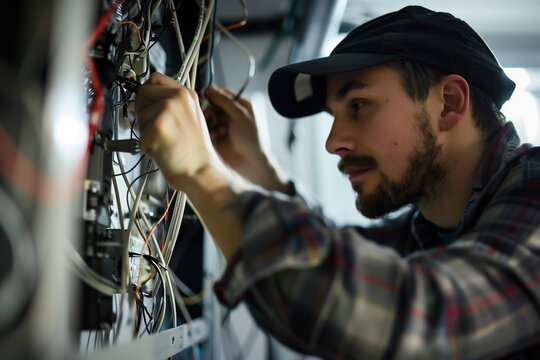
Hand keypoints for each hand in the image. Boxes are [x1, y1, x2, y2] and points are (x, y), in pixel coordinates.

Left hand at [135, 73, 218, 189]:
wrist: (202, 171)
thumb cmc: (195, 152)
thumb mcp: (189, 118)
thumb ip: (171, 106)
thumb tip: (145, 102)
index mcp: (186, 94)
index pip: (155, 79)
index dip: (147, 93)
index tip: (148, 104)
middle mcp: (178, 98)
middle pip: (142, 93)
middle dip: (143, 111)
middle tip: (156, 128)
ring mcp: (167, 110)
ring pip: (139, 116)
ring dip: (146, 132)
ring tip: (165, 142)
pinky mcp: (158, 126)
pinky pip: (139, 136)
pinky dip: (147, 148)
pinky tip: (163, 151)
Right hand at [205, 85, 260, 172]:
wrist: (250, 163)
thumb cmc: (251, 138)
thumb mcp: (240, 115)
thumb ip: (225, 101)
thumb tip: (210, 88)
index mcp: (240, 106)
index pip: (222, 93)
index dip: (213, 93)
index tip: (205, 94)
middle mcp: (230, 114)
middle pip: (212, 104)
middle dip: (210, 109)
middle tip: (210, 115)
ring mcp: (222, 126)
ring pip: (208, 117)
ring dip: (210, 120)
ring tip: (216, 127)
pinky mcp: (216, 138)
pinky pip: (207, 129)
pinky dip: (210, 131)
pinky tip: (216, 136)